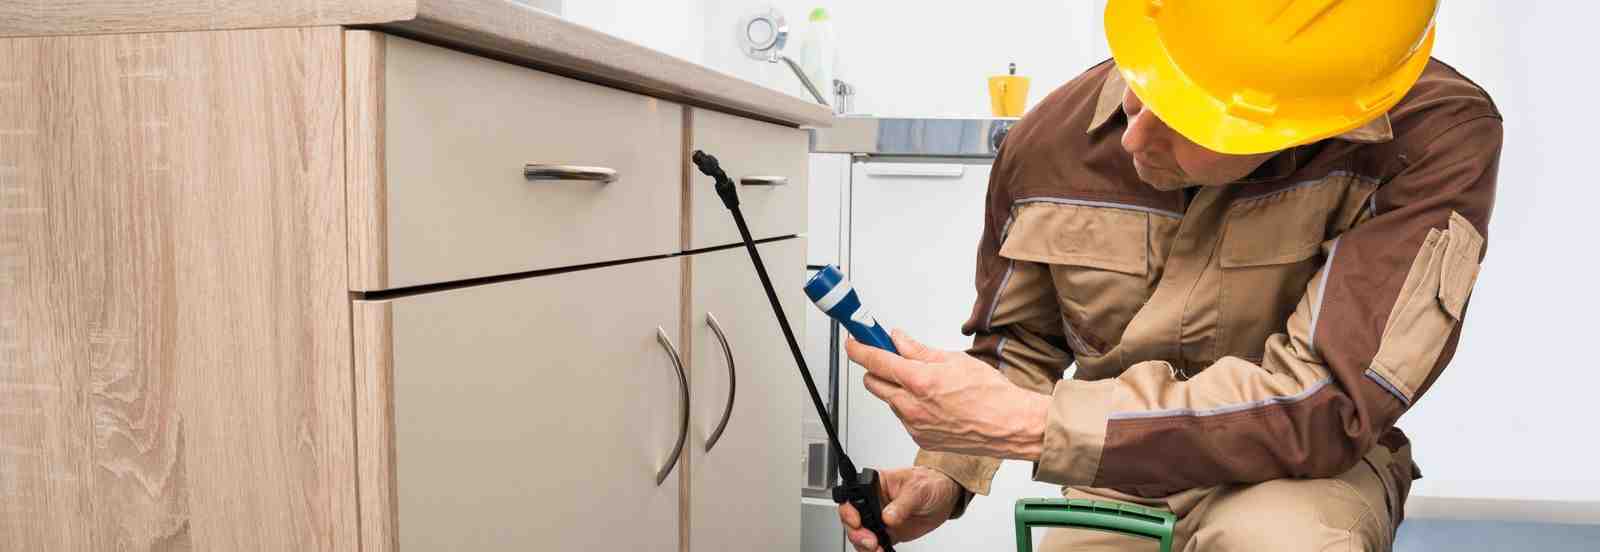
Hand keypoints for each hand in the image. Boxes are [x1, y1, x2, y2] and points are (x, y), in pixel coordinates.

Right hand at [838, 466, 960, 551]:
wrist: (944, 495)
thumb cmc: (929, 483)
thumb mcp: (917, 489)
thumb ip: (902, 504)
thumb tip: (888, 516)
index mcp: (875, 485)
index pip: (852, 497)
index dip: (849, 512)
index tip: (857, 522)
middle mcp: (874, 502)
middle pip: (852, 520)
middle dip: (857, 534)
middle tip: (871, 541)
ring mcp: (879, 519)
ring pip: (861, 536)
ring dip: (864, 546)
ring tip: (877, 549)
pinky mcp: (888, 533)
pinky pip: (875, 545)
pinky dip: (876, 551)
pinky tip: (883, 551)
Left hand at [847, 330, 1049, 460]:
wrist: (1009, 426)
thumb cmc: (991, 394)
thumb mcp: (953, 360)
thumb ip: (919, 350)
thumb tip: (898, 340)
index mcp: (919, 381)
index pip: (875, 360)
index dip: (859, 347)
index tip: (854, 340)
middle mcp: (911, 406)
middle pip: (872, 382)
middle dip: (877, 367)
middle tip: (891, 357)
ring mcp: (914, 425)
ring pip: (889, 400)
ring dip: (896, 388)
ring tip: (926, 383)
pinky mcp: (920, 438)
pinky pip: (904, 417)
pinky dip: (910, 406)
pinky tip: (933, 402)